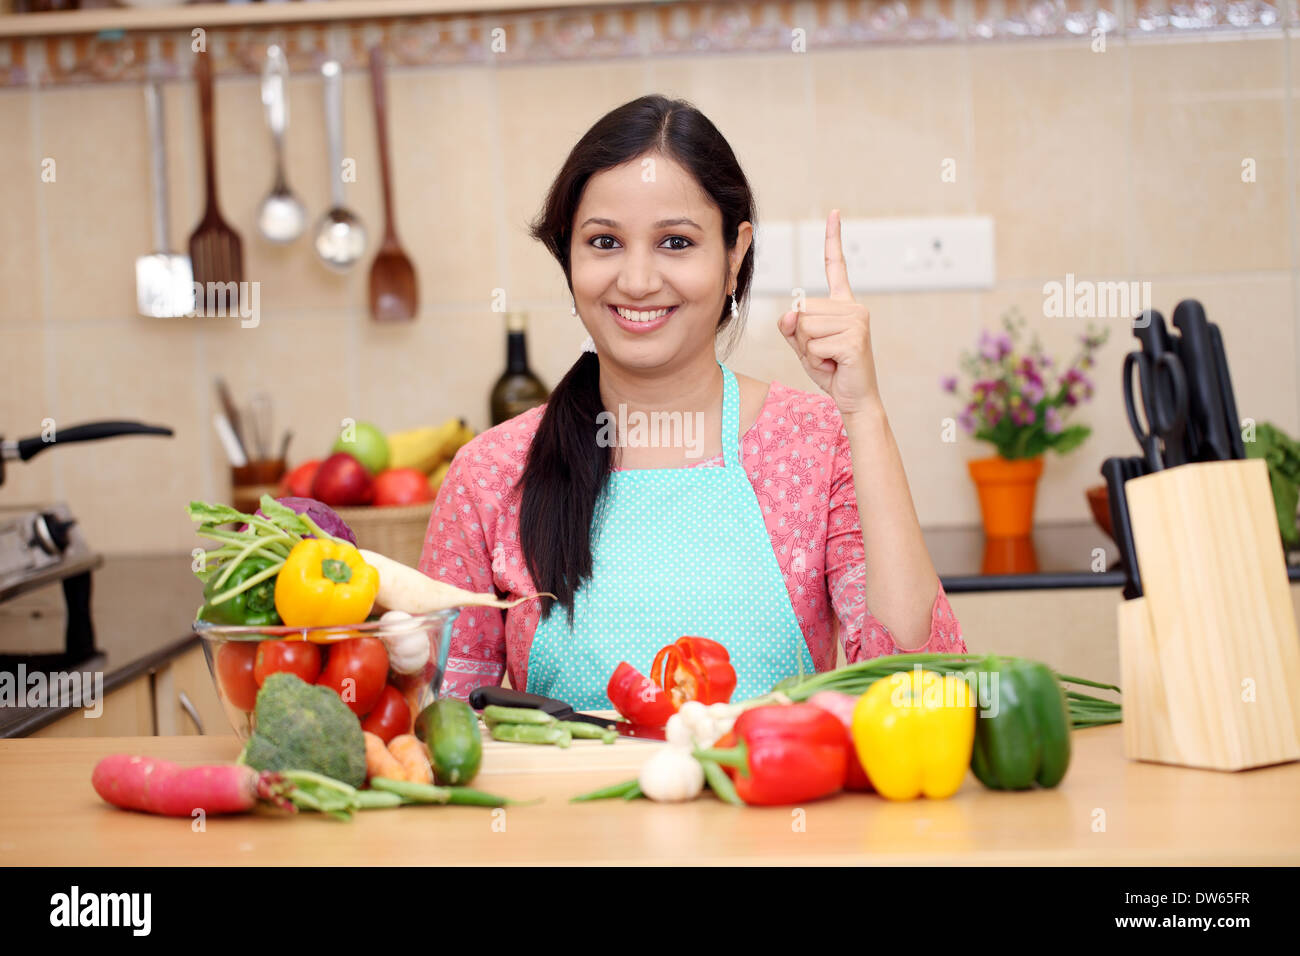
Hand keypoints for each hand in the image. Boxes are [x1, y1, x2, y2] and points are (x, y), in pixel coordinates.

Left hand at [777, 209, 880, 416]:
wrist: (855, 398)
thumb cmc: (832, 370)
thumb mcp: (804, 346)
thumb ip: (791, 328)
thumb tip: (789, 312)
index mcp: (843, 304)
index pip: (836, 266)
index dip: (833, 239)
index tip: (834, 213)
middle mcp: (853, 307)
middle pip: (802, 309)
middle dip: (801, 337)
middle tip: (824, 352)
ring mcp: (856, 322)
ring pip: (805, 328)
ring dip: (809, 350)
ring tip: (830, 359)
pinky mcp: (854, 339)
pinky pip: (813, 345)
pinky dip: (817, 361)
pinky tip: (835, 366)